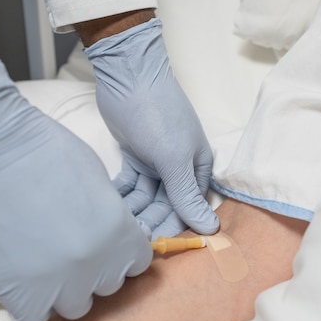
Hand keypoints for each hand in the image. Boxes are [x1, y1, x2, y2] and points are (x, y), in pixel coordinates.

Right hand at [0, 55, 151, 320]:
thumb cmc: (45, 150)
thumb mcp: (99, 179)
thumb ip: (112, 217)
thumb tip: (111, 238)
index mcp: (120, 233)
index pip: (137, 263)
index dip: (121, 252)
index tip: (105, 243)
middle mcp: (95, 264)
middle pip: (108, 285)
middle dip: (95, 268)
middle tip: (71, 246)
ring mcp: (57, 282)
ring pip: (76, 306)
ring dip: (66, 289)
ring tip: (46, 262)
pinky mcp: (18, 292)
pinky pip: (36, 316)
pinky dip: (33, 301)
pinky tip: (25, 276)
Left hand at [84, 17, 218, 237]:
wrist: (128, 74)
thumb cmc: (157, 114)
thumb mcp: (173, 157)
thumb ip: (186, 194)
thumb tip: (211, 230)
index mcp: (197, 167)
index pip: (188, 207)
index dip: (173, 226)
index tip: (153, 245)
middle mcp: (179, 167)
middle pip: (166, 204)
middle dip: (150, 220)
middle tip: (130, 236)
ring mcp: (155, 162)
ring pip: (146, 197)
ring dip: (134, 211)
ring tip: (117, 222)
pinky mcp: (135, 157)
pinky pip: (130, 185)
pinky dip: (121, 195)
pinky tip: (109, 204)